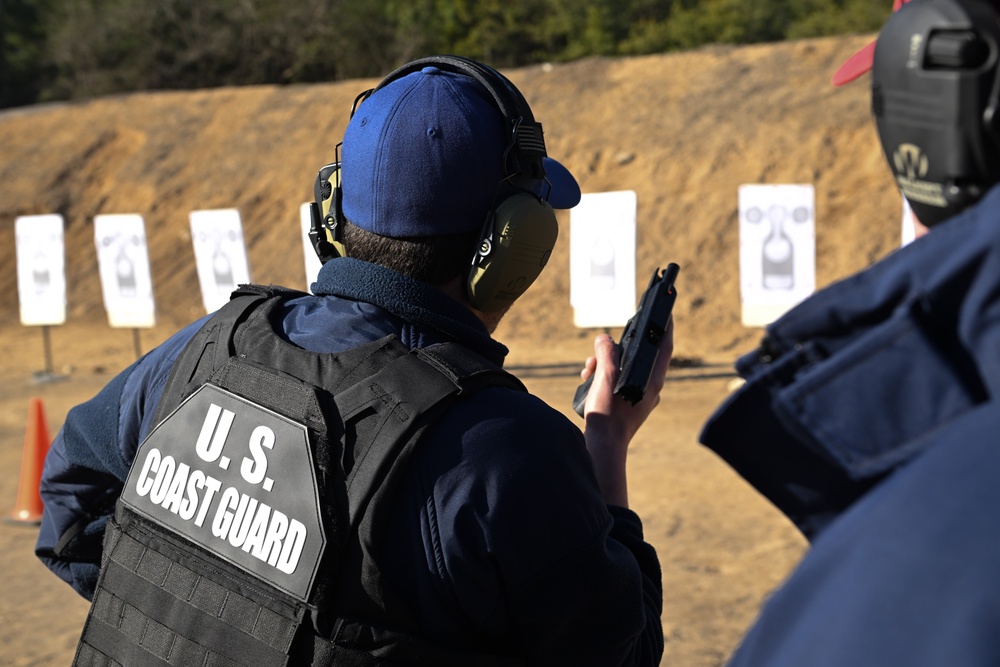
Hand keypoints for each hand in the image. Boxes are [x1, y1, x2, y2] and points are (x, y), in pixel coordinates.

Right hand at [580, 317, 673, 506]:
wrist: (602, 447)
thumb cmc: (609, 414)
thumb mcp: (606, 376)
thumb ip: (606, 353)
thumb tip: (604, 340)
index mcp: (653, 380)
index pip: (664, 346)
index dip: (666, 326)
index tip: (668, 311)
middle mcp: (649, 388)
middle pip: (636, 356)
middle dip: (614, 350)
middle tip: (600, 350)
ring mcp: (638, 397)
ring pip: (622, 368)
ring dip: (603, 364)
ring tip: (588, 370)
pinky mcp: (626, 404)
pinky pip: (615, 381)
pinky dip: (602, 377)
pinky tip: (588, 380)